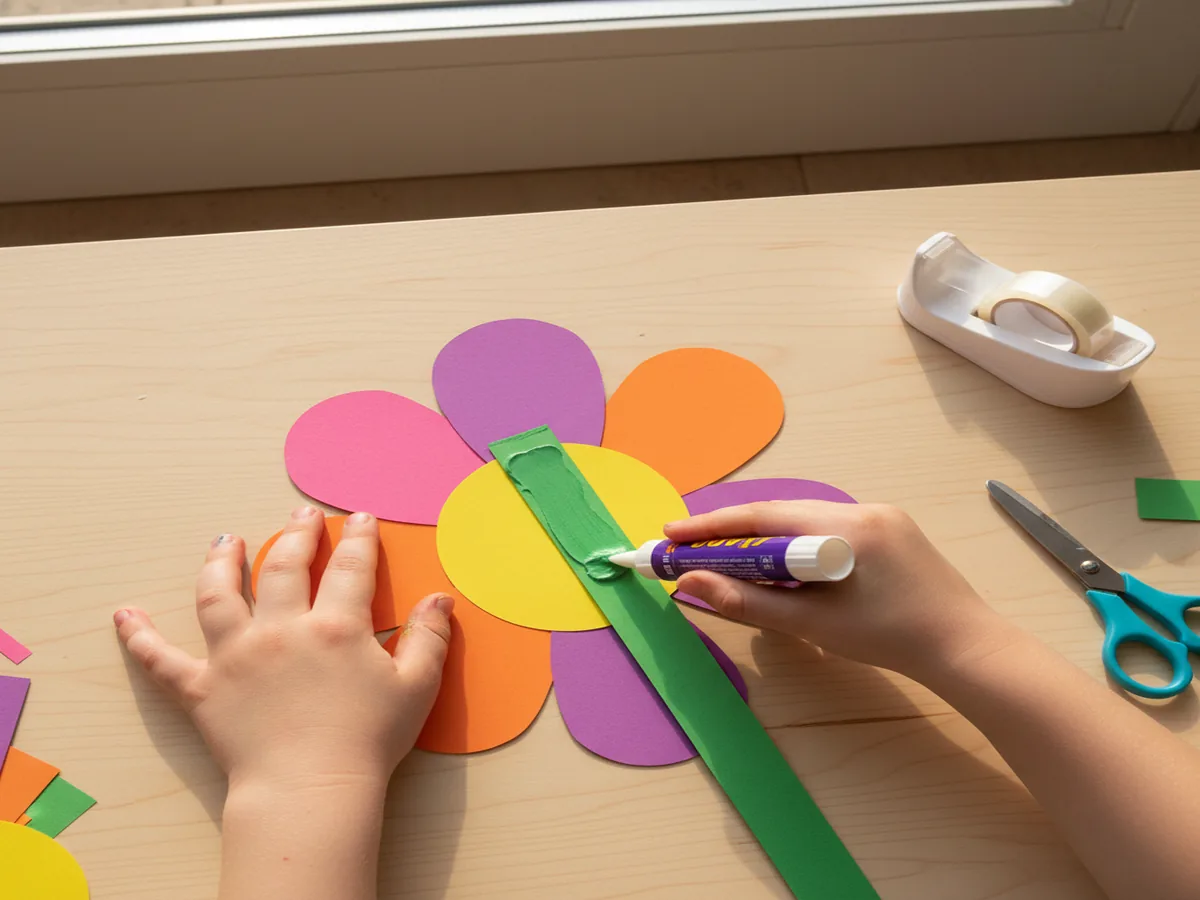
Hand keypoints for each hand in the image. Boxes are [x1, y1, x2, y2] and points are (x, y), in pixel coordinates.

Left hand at [115, 506, 453, 791]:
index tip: (359, 517)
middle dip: (295, 535)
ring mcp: (236, 656)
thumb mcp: (416, 687)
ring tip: (225, 541)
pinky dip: (140, 638)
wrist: (310, 791)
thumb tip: (441, 598)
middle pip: (284, 567)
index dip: (357, 537)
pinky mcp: (203, 689)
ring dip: (221, 563)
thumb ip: (429, 638)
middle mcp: (281, 629)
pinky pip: (163, 660)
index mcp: (336, 626)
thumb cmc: (367, 742)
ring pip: (219, 595)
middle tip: (300, 515)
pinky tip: (124, 614)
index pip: (349, 566)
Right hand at [668, 501, 1018, 681]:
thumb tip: (689, 584)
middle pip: (781, 513)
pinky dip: (794, 544)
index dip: (712, 526)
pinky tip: (779, 565)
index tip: (671, 534)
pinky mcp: (892, 530)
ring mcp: (880, 516)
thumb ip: (747, 602)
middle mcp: (862, 509)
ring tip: (724, 557)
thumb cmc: (890, 638)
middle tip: (687, 547)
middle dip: (731, 530)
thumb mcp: (812, 624)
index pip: (763, 517)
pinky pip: (827, 529)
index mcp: (845, 527)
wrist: (966, 647)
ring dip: (763, 537)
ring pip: (804, 520)